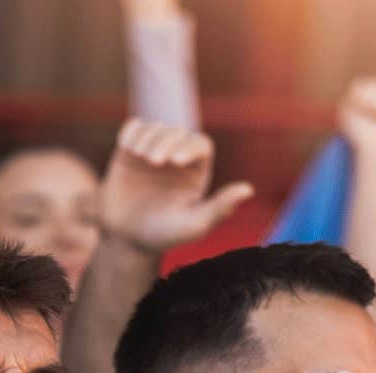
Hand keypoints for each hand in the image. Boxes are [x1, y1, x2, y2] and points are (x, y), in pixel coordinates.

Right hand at [99, 119, 253, 254]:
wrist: (127, 240)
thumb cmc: (165, 236)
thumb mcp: (194, 225)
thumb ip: (220, 208)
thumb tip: (248, 190)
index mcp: (196, 171)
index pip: (200, 144)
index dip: (189, 146)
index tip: (175, 162)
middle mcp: (176, 158)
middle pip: (176, 133)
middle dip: (164, 142)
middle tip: (153, 162)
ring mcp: (152, 153)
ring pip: (154, 129)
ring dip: (147, 138)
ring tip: (138, 156)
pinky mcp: (129, 152)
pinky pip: (134, 128)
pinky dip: (131, 132)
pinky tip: (128, 147)